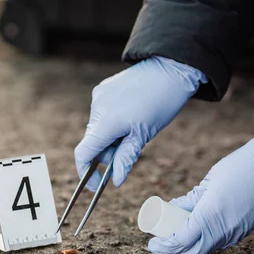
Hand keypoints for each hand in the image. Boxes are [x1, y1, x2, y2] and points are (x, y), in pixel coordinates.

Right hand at [74, 56, 206, 190]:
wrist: (169, 68)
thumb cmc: (160, 102)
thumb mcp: (144, 135)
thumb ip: (125, 158)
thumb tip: (115, 181)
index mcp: (106, 122)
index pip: (83, 154)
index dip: (86, 173)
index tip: (96, 185)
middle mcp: (97, 108)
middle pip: (93, 142)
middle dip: (108, 153)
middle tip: (131, 148)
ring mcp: (98, 97)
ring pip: (98, 129)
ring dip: (112, 137)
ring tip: (136, 126)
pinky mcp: (102, 89)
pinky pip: (102, 114)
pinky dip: (112, 122)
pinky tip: (131, 114)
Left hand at [148, 128, 253, 253]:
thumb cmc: (242, 167)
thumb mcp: (209, 181)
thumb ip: (191, 199)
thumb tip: (173, 208)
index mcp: (210, 216)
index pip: (181, 241)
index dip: (164, 246)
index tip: (152, 243)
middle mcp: (224, 230)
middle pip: (193, 252)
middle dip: (173, 252)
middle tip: (160, 243)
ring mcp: (237, 233)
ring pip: (207, 249)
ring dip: (189, 247)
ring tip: (175, 235)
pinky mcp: (245, 230)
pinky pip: (219, 242)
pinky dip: (203, 240)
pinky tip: (195, 231)